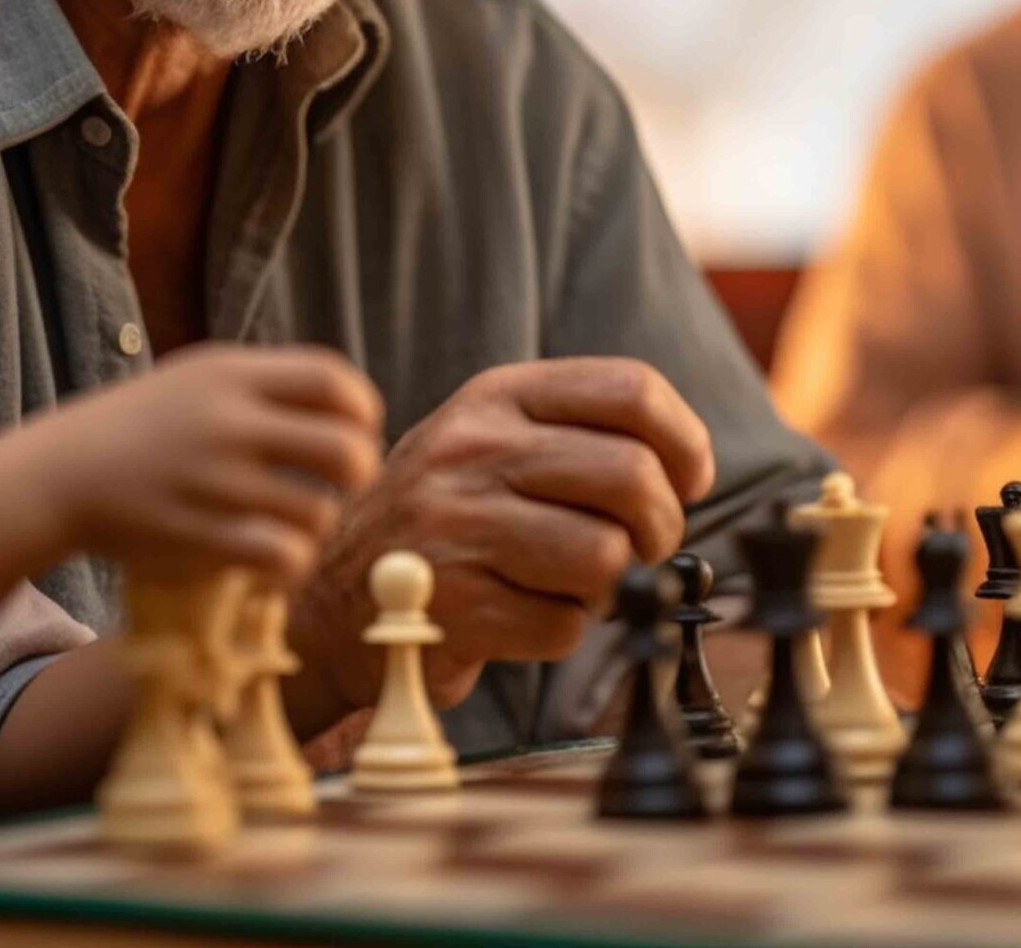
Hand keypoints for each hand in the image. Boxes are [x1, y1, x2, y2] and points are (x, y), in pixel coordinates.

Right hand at [12, 344, 382, 583]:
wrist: (59, 473)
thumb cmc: (142, 425)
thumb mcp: (199, 377)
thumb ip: (269, 385)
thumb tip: (352, 409)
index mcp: (232, 375)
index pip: (336, 381)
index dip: (363, 410)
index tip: (353, 429)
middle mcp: (228, 424)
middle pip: (347, 450)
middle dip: (358, 472)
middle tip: (340, 483)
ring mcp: (214, 484)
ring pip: (319, 514)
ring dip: (318, 524)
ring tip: (294, 521)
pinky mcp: (199, 538)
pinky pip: (284, 557)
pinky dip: (291, 563)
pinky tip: (273, 556)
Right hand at [285, 358, 715, 722]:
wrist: (331, 596)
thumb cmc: (440, 520)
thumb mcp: (489, 443)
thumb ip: (576, 434)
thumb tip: (688, 468)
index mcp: (494, 398)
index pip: (629, 389)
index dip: (684, 441)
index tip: (689, 479)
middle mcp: (472, 451)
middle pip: (633, 475)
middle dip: (660, 526)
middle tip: (641, 547)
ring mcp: (457, 526)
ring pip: (607, 556)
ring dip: (609, 586)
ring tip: (570, 584)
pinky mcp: (455, 605)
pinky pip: (566, 625)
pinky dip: (563, 630)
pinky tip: (523, 616)